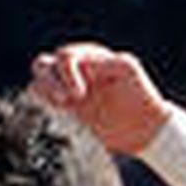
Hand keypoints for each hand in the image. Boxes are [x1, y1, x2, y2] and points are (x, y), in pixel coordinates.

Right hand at [30, 43, 169, 155]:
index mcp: (90, 57)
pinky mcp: (69, 111)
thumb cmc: (141, 94)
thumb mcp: (127, 70)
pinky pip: (45, 103)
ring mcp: (71, 91)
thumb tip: (81, 65)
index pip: (64, 57)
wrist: (145, 128)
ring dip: (45, 94)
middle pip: (43, 65)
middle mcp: (77, 71)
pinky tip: (63, 115)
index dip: (67, 75)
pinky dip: (45, 107)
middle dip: (48, 82)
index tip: (80, 96)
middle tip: (64, 101)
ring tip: (63, 107)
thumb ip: (103, 62)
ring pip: (40, 82)